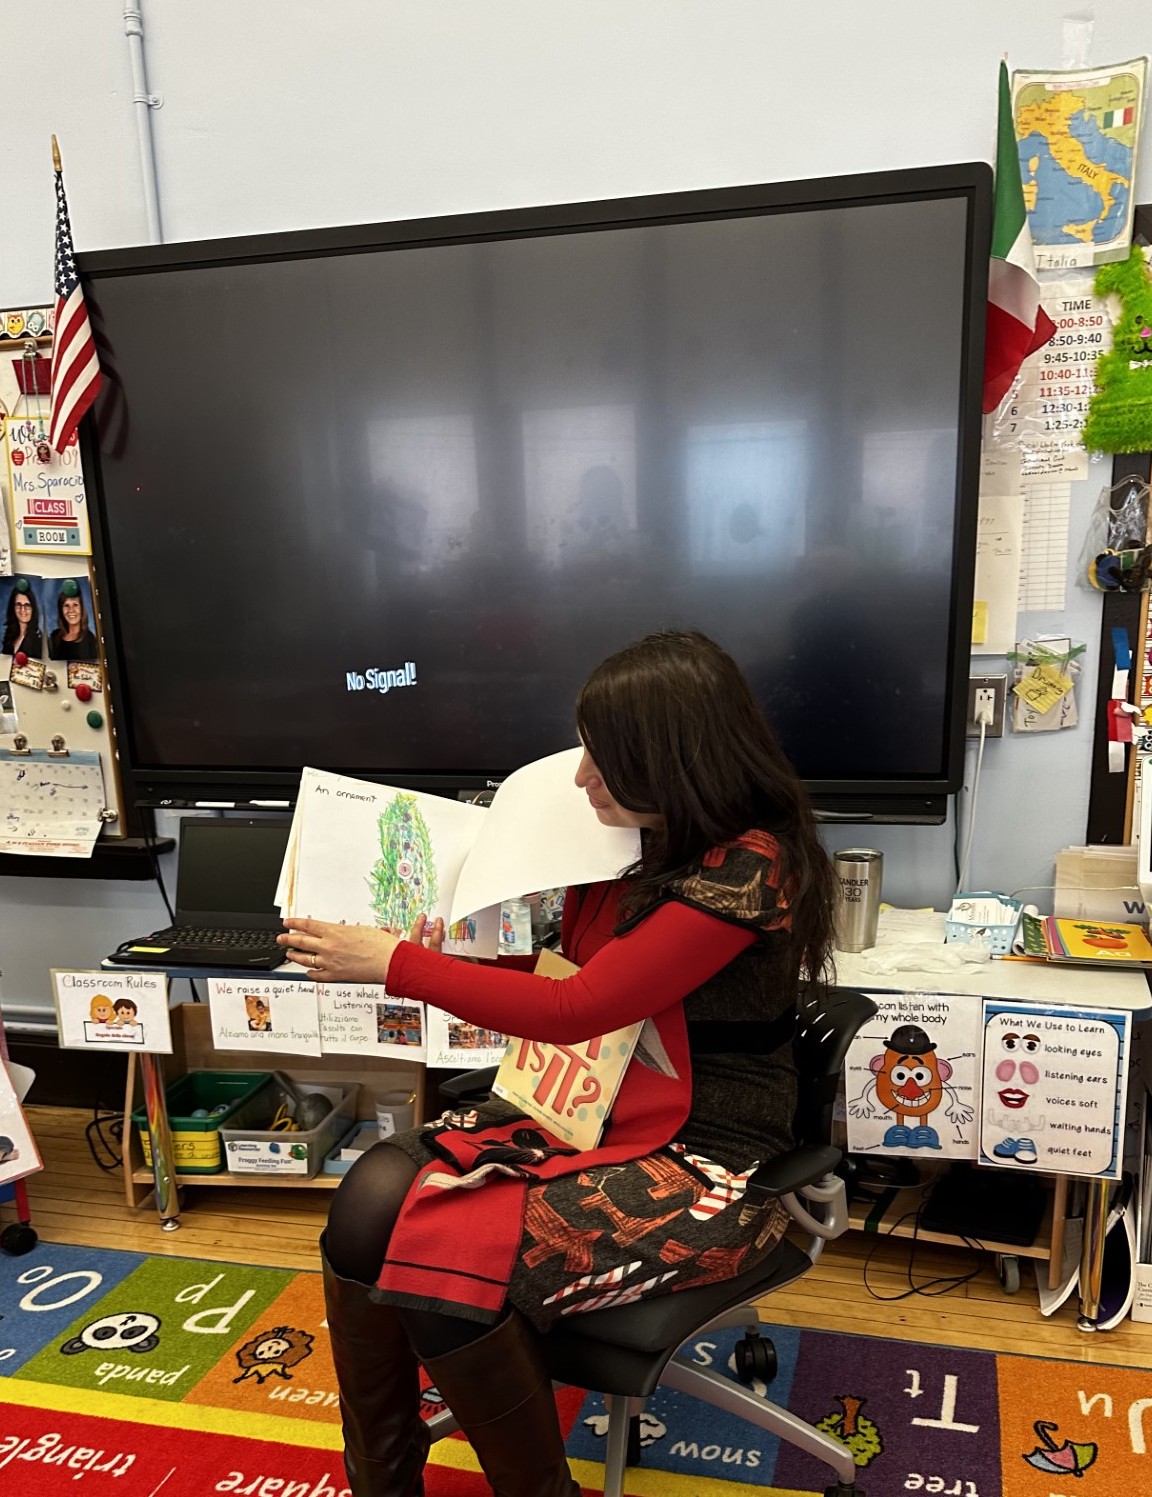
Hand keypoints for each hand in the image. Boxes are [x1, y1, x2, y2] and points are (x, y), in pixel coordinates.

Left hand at [278, 913, 444, 981]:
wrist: (389, 962)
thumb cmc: (381, 945)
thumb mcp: (364, 930)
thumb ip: (350, 932)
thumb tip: (349, 933)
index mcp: (334, 931)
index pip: (308, 925)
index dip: (294, 923)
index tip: (287, 922)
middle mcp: (328, 946)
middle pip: (301, 941)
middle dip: (288, 939)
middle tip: (280, 938)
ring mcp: (329, 962)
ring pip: (305, 959)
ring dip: (295, 956)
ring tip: (289, 954)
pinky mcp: (335, 975)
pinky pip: (317, 975)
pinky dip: (310, 973)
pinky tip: (308, 972)